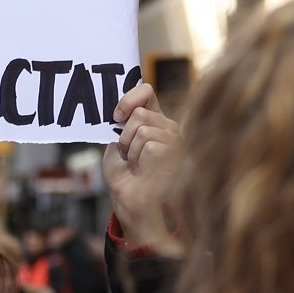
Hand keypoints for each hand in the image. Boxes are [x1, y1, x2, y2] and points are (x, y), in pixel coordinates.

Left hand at [103, 81, 181, 249]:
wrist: (128, 200)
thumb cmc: (124, 175)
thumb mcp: (117, 144)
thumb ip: (122, 123)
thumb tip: (122, 107)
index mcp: (154, 120)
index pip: (146, 91)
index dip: (129, 99)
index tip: (115, 116)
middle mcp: (168, 127)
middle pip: (140, 114)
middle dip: (125, 137)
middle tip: (129, 154)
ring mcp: (176, 141)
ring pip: (143, 131)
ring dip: (132, 151)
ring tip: (137, 165)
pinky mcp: (178, 154)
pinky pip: (150, 145)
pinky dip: (140, 160)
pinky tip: (145, 171)